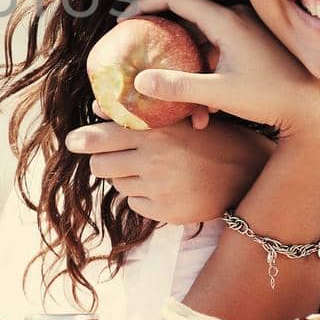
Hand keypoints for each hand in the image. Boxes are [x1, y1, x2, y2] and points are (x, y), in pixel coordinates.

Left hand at [65, 101, 276, 223]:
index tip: (71, 141)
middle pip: (100, 165)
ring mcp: (160, 187)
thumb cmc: (209, 139)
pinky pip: (134, 203)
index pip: (104, 135)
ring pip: (116, 184)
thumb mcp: (179, 118)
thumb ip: (138, 112)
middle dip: (102, 161)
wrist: (247, 173)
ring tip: (148, 169)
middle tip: (111, 157)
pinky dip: (141, 196)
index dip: (83, 139)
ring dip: (124, 177)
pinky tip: (162, 186)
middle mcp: (155, 159)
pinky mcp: (165, 211)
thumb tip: (96, 107)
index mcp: (157, 130)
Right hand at [122, 0, 319, 144]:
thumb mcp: (220, 93)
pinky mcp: (251, 48)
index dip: (145, 4)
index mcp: (226, 20)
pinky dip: (203, 76)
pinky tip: (205, 112)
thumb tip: (140, 81)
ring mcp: (244, 32)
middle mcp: (235, 18)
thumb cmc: (272, 97)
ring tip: (179, 106)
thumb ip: (178, 86)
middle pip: (184, 20)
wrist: (315, 108)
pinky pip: (216, 54)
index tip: (124, 21)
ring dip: (185, 70)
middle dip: (160, 42)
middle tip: (136, 55)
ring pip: (201, 43)